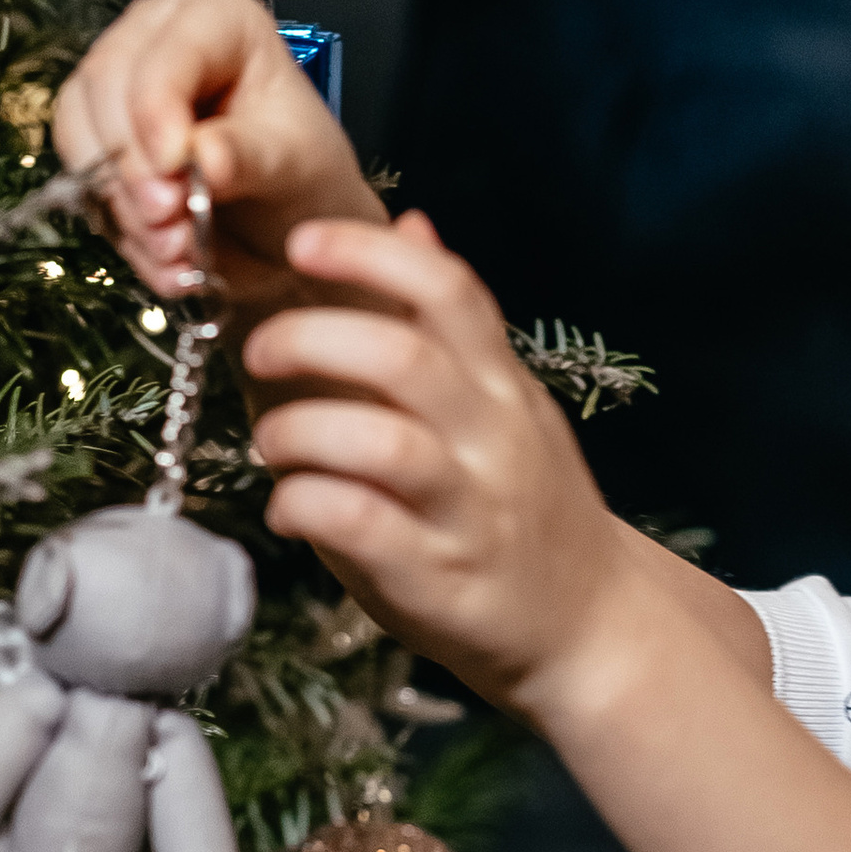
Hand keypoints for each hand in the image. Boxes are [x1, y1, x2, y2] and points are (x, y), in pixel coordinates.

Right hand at [51, 0, 380, 315]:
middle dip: (133, 165)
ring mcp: (120, 84)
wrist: (288, 228)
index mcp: (219, 19)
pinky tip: (160, 256)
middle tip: (171, 225)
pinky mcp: (99, 137)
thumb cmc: (301, 176)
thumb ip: (248, 155)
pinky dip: (115, 224)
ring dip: (120, 201)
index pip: (165, 53)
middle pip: (105, 83)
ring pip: (79, 129)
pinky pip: (78, 175)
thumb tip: (203, 156)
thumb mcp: (294, 164)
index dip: (156, 112)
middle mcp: (159, 37)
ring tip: (175, 250)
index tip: (173, 169)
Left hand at [243, 206, 637, 715]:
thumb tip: (414, 226)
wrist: (591, 625)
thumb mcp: (505, 403)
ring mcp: (469, 509)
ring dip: (299, 432)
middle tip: (259, 353)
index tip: (301, 243)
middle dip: (309, 341)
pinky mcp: (440, 577)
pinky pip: (360, 524)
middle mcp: (492, 438)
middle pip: (400, 357)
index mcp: (502, 385)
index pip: (446, 289)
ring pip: (378, 442)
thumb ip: (455, 326)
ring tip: (272, 443)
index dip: (367, 253)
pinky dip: (305, 505)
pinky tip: (289, 508)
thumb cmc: (527, 511)